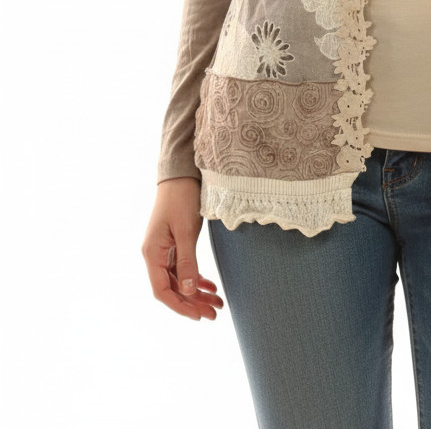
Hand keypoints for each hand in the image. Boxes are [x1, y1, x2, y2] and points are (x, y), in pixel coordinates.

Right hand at [142, 177, 223, 320]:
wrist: (181, 174)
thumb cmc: (181, 198)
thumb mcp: (186, 231)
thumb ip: (187, 261)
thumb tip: (190, 292)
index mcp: (152, 254)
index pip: (162, 291)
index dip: (181, 306)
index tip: (200, 316)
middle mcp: (155, 255)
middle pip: (173, 288)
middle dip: (193, 303)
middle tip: (215, 314)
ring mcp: (164, 250)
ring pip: (180, 280)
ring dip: (198, 293)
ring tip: (218, 303)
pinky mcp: (174, 244)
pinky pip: (183, 269)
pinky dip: (197, 278)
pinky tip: (211, 286)